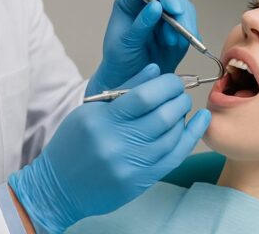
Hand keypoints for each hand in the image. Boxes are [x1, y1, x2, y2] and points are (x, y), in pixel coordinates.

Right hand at [9, 65, 210, 232]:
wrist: (59, 187)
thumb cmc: (73, 144)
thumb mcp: (91, 110)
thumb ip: (125, 89)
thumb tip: (156, 70)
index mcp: (102, 120)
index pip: (145, 96)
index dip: (166, 84)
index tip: (172, 79)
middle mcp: (117, 143)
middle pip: (163, 116)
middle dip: (178, 99)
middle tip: (179, 92)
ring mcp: (130, 165)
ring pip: (172, 136)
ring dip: (182, 117)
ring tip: (179, 108)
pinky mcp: (140, 181)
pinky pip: (174, 157)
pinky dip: (190, 137)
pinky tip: (199, 122)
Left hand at [87, 0, 197, 95]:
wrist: (127, 82)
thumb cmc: (119, 61)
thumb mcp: (124, 43)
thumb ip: (140, 24)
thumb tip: (156, 6)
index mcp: (131, 1)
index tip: (174, 8)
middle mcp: (150, 6)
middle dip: (181, 12)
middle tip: (184, 29)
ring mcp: (165, 18)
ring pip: (185, 11)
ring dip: (185, 26)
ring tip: (173, 44)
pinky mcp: (177, 32)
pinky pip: (190, 29)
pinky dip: (190, 37)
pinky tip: (182, 47)